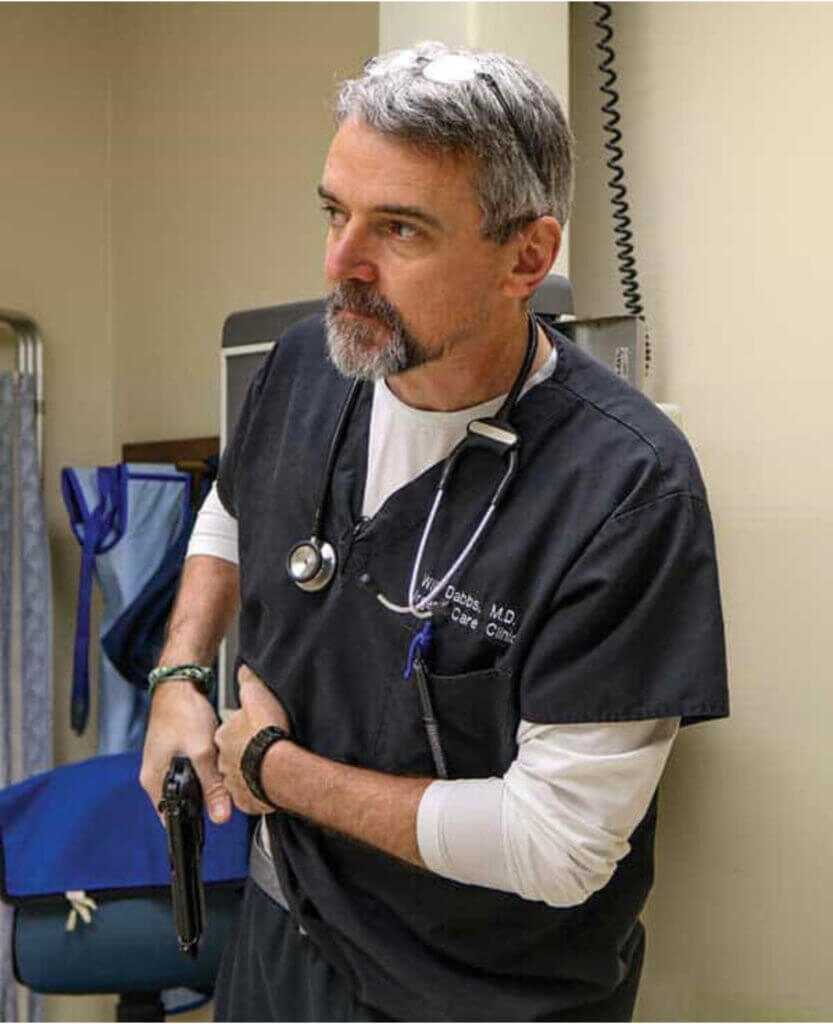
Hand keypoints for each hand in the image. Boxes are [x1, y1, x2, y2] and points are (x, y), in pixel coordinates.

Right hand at [140, 680, 231, 825]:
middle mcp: (154, 775)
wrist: (180, 684)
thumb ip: (212, 785)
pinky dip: (204, 772)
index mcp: (153, 781)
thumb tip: (221, 816)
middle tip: (223, 801)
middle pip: (180, 804)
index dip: (190, 826)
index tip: (210, 828)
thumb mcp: (202, 752)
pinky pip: (190, 773)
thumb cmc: (183, 713)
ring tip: (221, 783)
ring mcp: (164, 764)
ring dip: (204, 787)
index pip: (170, 817)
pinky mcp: (174, 754)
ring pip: (187, 788)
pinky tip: (216, 767)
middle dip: (202, 805)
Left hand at [214, 664, 290, 814]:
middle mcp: (223, 760)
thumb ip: (248, 683)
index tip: (254, 729)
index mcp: (224, 735)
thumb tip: (243, 670)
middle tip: (261, 749)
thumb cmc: (268, 734)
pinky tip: (269, 784)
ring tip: (267, 767)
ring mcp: (233, 782)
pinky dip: (257, 791)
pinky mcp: (245, 800)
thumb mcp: (257, 696)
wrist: (279, 768)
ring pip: (239, 776)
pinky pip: (249, 795)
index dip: (242, 729)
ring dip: (250, 772)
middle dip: (243, 753)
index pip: (229, 731)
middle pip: (231, 755)